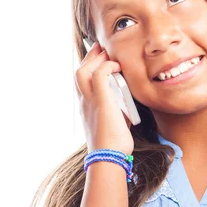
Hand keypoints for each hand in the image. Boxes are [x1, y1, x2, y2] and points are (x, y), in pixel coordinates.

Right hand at [75, 41, 133, 155]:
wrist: (108, 157)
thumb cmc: (114, 146)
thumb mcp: (115, 124)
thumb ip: (118, 112)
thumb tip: (127, 106)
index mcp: (86, 108)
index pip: (82, 82)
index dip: (90, 68)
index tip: (101, 60)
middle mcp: (84, 102)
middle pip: (79, 72)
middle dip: (90, 57)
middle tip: (102, 48)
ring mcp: (90, 101)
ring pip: (83, 70)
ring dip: (96, 59)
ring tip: (107, 53)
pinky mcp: (100, 101)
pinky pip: (99, 74)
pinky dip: (107, 66)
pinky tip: (116, 66)